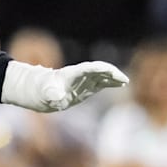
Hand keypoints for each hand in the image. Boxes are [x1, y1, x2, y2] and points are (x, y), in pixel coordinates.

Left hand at [2, 60, 128, 112]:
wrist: (42, 91)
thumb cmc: (44, 91)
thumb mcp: (46, 93)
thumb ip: (52, 94)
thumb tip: (57, 97)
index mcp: (70, 74)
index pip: (87, 69)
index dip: (99, 69)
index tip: (110, 72)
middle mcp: (79, 75)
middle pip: (97, 70)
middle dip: (110, 73)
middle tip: (122, 79)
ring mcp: (84, 80)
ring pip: (101, 75)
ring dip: (113, 77)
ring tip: (124, 81)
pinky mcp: (87, 87)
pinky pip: (101, 82)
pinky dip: (111, 82)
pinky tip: (120, 84)